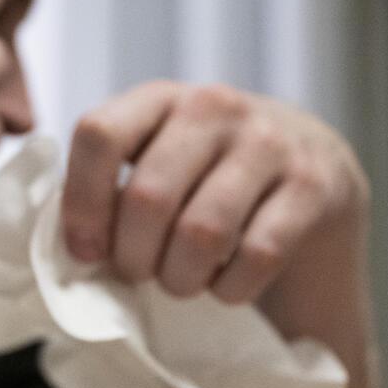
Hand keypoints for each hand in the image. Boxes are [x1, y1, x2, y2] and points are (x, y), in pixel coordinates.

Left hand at [60, 81, 367, 308]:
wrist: (316, 185)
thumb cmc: (212, 188)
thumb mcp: (159, 166)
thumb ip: (112, 189)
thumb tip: (71, 248)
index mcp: (160, 99)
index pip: (100, 135)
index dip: (82, 203)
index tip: (86, 251)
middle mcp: (216, 106)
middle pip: (148, 196)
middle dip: (134, 257)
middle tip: (141, 274)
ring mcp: (271, 141)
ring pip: (201, 232)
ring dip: (181, 278)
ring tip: (181, 282)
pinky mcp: (316, 184)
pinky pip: (256, 255)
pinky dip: (232, 288)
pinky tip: (228, 285)